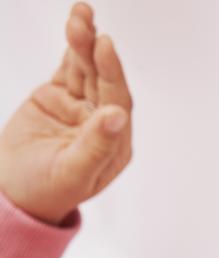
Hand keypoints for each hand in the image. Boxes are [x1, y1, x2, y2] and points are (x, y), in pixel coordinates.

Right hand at [0, 3, 132, 225]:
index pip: (117, 103)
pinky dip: (72, 47)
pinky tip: (76, 24)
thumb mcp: (72, 173)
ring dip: (84, 42)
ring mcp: (81, 107)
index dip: (112, 74)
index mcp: (114, 145)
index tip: (105, 46)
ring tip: (80, 15)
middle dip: (95, 52)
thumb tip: (118, 115)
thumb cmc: (45, 191)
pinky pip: (69, 67)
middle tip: (86, 25)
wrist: (13, 189)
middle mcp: (102, 123)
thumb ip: (97, 146)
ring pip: (86, 69)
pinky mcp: (60, 95)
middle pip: (103, 81)